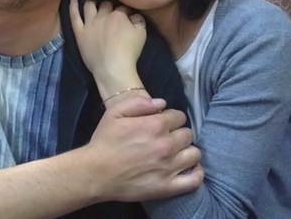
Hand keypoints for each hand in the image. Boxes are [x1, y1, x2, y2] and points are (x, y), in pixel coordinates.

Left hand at [70, 0, 146, 97]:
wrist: (113, 68)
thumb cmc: (129, 52)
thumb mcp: (142, 34)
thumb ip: (139, 21)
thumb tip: (134, 16)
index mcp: (119, 15)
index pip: (123, 8)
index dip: (125, 11)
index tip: (127, 16)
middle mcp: (103, 16)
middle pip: (106, 5)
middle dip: (109, 6)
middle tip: (111, 12)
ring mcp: (90, 24)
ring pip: (89, 6)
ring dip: (92, 2)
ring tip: (92, 1)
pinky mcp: (80, 33)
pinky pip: (74, 17)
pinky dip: (73, 7)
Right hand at [83, 95, 202, 201]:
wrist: (95, 172)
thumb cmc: (104, 140)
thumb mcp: (115, 112)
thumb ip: (140, 103)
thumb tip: (162, 103)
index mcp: (156, 125)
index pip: (179, 116)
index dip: (172, 118)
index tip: (164, 123)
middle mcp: (167, 145)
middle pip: (188, 134)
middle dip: (178, 133)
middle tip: (167, 138)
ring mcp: (169, 167)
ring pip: (194, 154)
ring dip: (187, 151)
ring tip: (176, 153)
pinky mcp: (168, 187)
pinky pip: (194, 179)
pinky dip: (195, 173)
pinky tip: (188, 168)